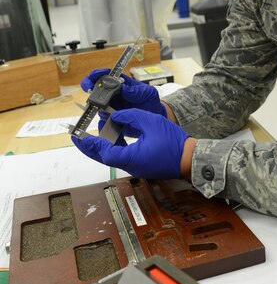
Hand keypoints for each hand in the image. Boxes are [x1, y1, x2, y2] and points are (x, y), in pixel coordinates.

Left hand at [71, 108, 190, 178]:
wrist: (190, 159)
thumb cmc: (174, 143)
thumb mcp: (150, 122)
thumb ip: (130, 117)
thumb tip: (116, 116)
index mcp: (131, 158)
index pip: (105, 152)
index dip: (91, 144)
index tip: (79, 136)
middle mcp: (131, 165)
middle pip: (105, 158)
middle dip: (91, 148)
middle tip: (79, 139)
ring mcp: (137, 167)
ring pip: (113, 157)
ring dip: (103, 147)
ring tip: (93, 136)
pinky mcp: (142, 165)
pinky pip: (123, 156)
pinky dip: (115, 147)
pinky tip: (114, 136)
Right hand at [81, 69, 166, 115]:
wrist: (154, 119)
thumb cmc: (151, 102)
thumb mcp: (148, 93)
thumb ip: (137, 90)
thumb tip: (124, 88)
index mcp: (121, 84)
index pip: (106, 75)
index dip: (97, 74)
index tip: (93, 77)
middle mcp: (113, 95)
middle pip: (96, 89)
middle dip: (90, 89)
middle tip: (90, 93)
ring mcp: (111, 106)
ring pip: (97, 105)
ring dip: (97, 107)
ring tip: (104, 110)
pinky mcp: (112, 119)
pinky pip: (103, 119)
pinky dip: (103, 120)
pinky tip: (108, 121)